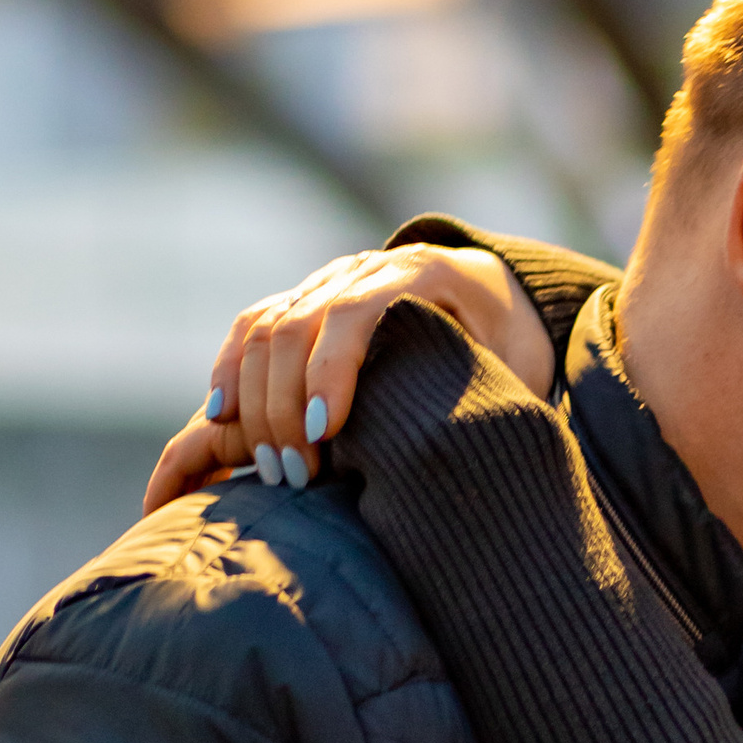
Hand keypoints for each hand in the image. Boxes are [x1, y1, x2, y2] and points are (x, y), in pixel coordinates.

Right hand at [144, 245, 551, 513]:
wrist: (495, 297)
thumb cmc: (512, 345)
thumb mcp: (518, 367)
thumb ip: (490, 390)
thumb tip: (453, 441)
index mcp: (424, 272)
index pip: (358, 312)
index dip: (332, 370)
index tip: (322, 433)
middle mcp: (366, 268)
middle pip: (299, 321)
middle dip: (286, 402)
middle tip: (296, 474)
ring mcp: (328, 280)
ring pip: (266, 325)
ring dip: (254, 396)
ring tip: (270, 464)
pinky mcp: (304, 300)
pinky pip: (252, 326)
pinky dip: (230, 369)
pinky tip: (223, 419)